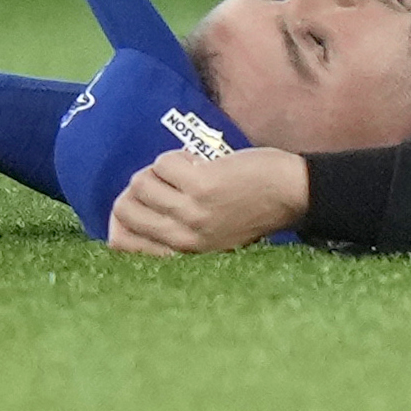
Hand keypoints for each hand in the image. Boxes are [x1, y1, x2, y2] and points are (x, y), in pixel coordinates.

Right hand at [106, 146, 311, 255]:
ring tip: (182, 169)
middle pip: (123, 210)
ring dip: (158, 169)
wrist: (292, 194)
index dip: (118, 217)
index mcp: (181, 255)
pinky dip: (176, 156)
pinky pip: (164, 164)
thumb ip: (173, 231)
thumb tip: (127, 213)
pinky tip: (197, 161)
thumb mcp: (209, 236)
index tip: (137, 201)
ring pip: (140, 184)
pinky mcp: (202, 186)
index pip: (120, 243)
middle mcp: (181, 239)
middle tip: (161, 180)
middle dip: (135, 188)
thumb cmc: (252, 210)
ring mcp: (190, 213)